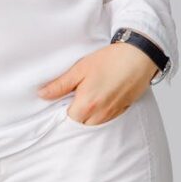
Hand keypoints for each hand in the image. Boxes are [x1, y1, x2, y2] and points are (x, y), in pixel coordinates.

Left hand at [36, 42, 156, 125]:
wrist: (138, 57)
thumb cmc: (110, 60)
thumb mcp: (80, 69)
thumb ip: (60, 85)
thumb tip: (42, 94)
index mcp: (87, 104)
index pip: (68, 119)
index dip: (63, 110)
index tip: (62, 100)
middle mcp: (100, 114)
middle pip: (81, 124)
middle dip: (75, 114)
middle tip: (74, 96)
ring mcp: (113, 114)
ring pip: (94, 124)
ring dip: (88, 115)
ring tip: (87, 96)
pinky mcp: (122, 111)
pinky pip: (106, 120)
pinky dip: (100, 114)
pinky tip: (100, 98)